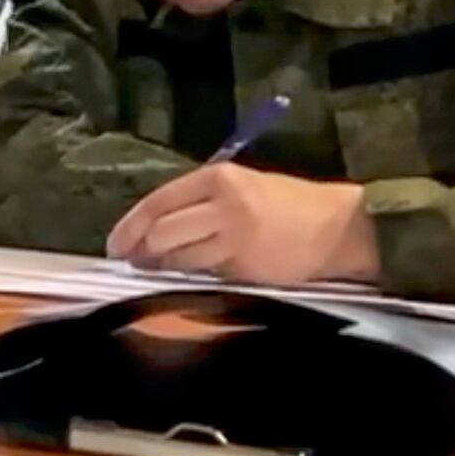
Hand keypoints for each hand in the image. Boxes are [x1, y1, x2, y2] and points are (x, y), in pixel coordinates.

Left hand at [107, 163, 380, 286]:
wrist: (339, 228)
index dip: (130, 225)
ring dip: (160, 266)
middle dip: (139, 250)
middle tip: (130, 261)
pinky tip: (185, 277)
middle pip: (162, 231)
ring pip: (178, 256)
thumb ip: (200, 202)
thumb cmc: (287, 206)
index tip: (115, 243)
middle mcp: (223, 204)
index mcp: (218, 178)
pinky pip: (204, 273)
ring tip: (152, 270)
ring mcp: (234, 237)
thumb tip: (154, 226)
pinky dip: (188, 277)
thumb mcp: (242, 187)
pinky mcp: (246, 266)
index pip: (158, 202)